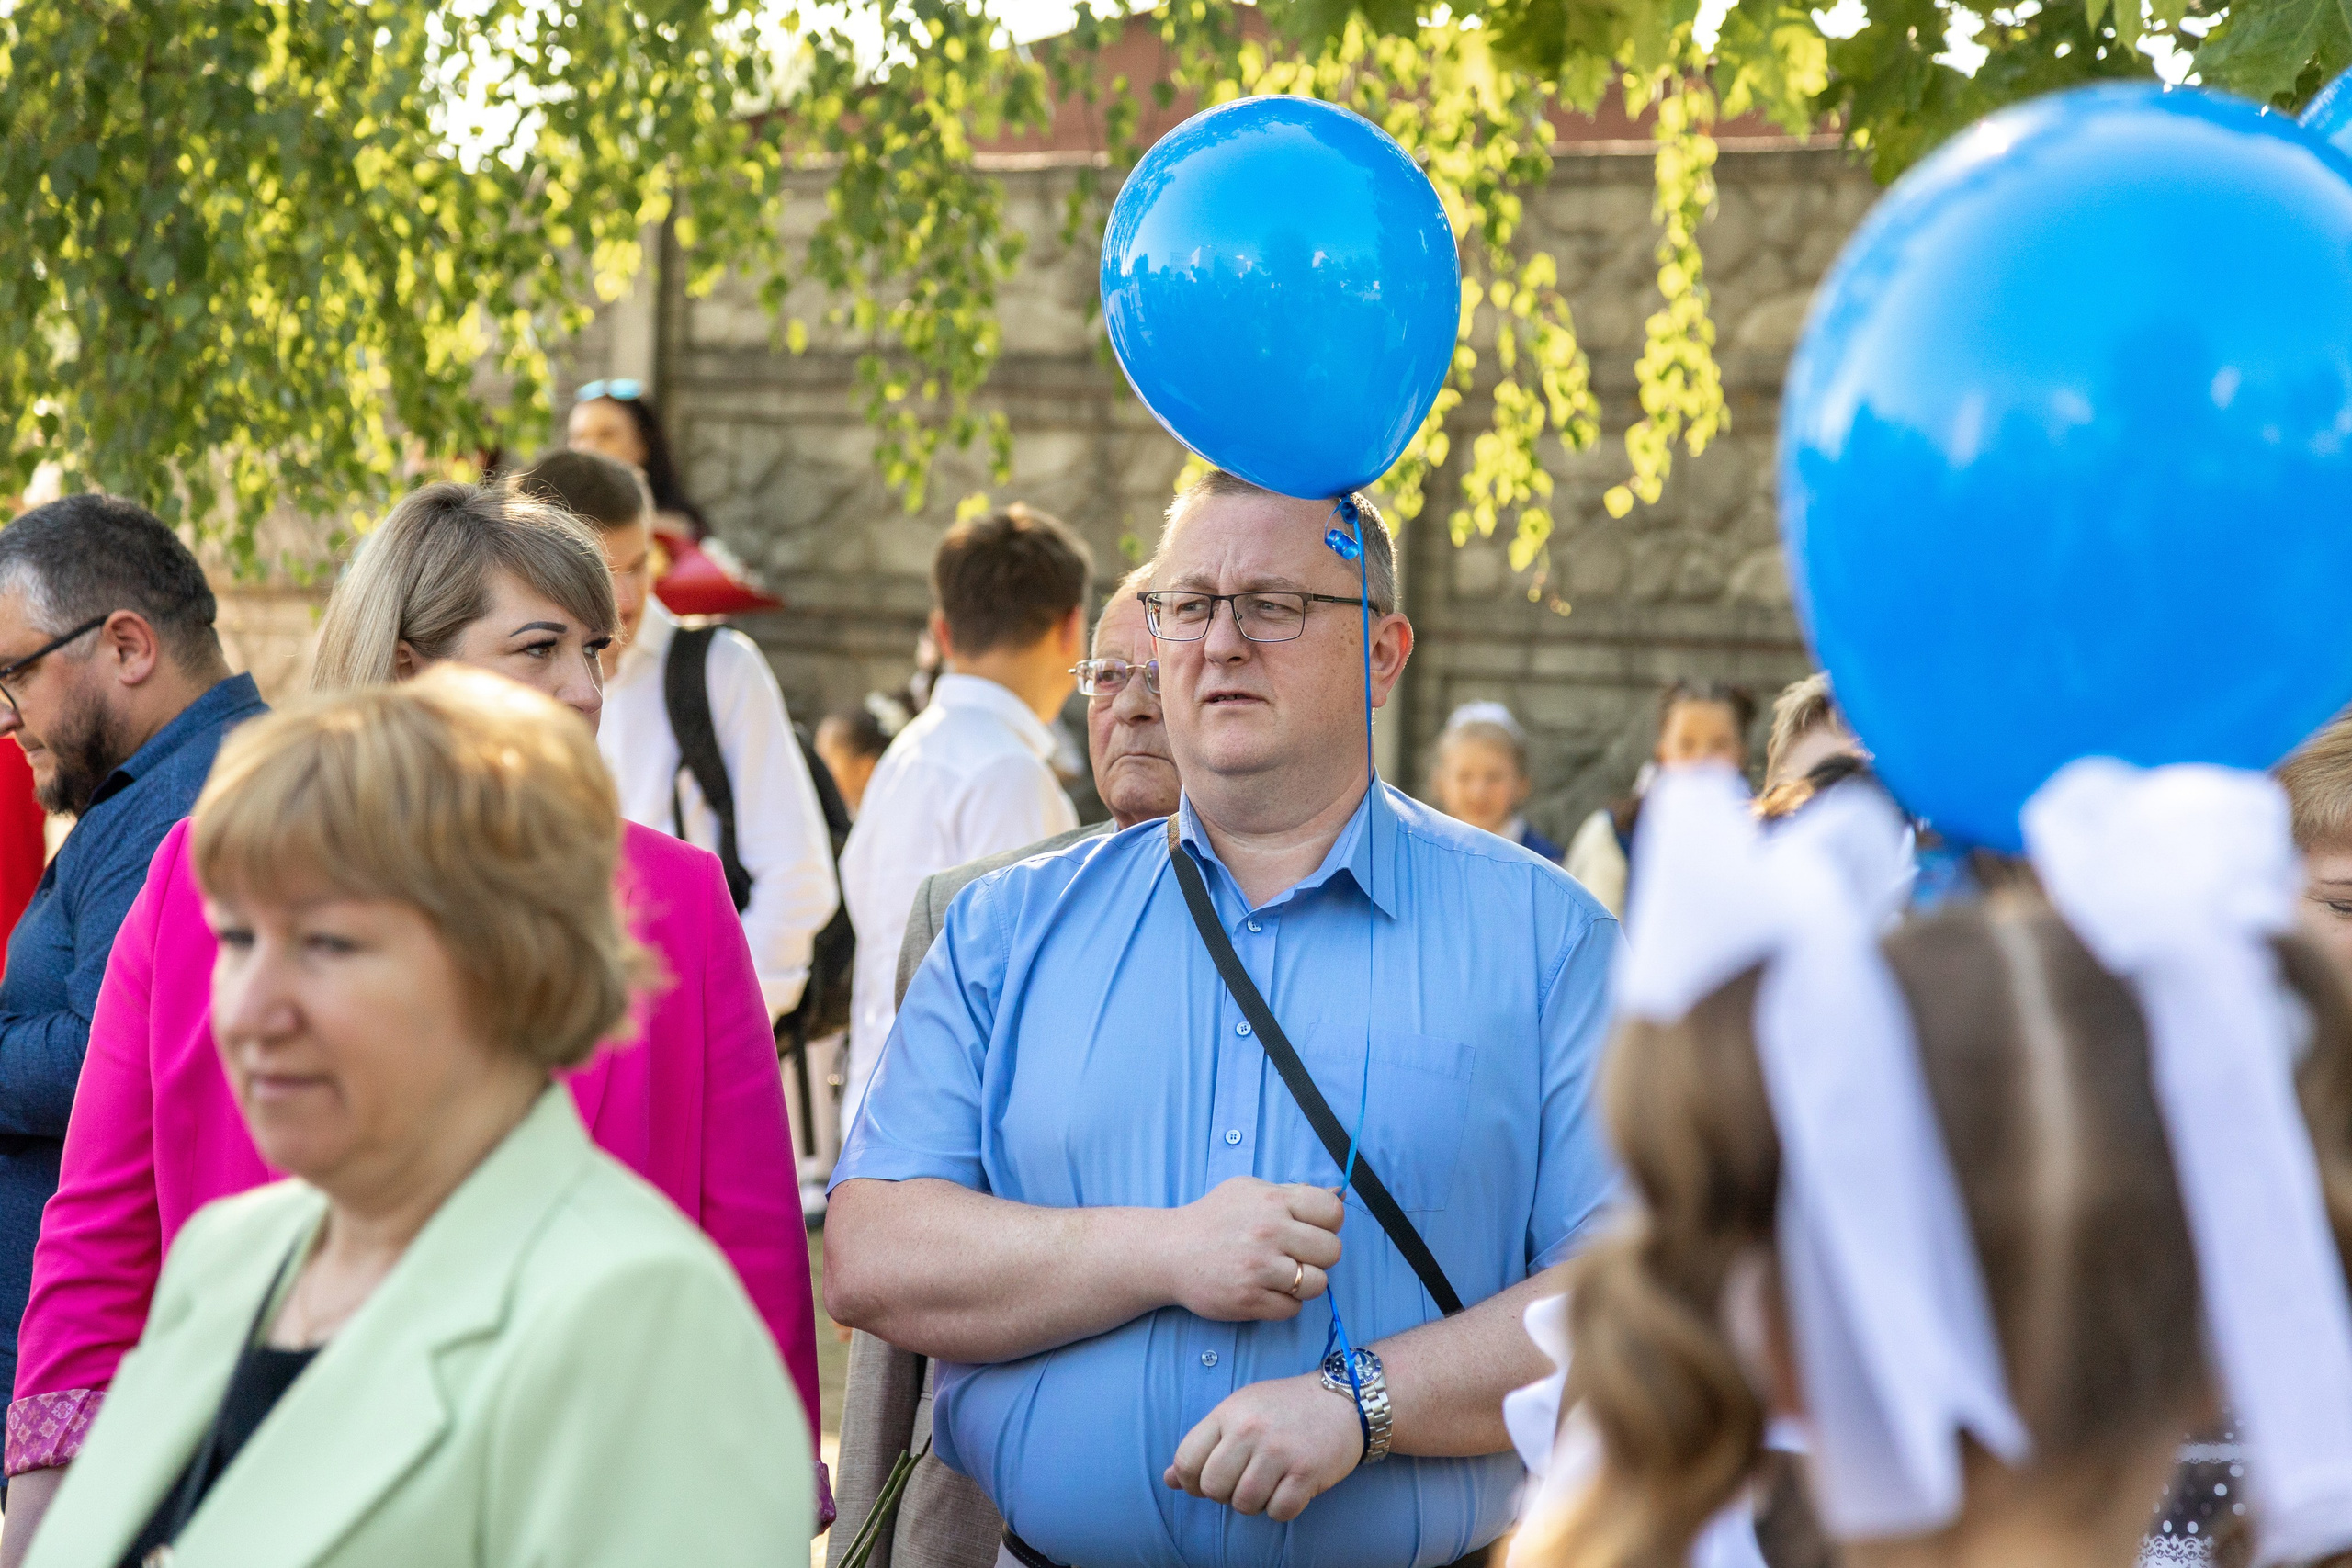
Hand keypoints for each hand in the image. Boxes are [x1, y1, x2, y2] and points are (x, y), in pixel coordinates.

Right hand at [1160, 1177, 1342, 1321]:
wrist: (1170, 1252)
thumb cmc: (1213, 1219)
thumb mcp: (1249, 1189)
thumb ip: (1292, 1192)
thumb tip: (1338, 1196)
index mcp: (1273, 1201)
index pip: (1333, 1213)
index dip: (1328, 1224)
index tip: (1311, 1230)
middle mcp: (1269, 1232)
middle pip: (1332, 1251)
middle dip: (1318, 1256)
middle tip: (1296, 1255)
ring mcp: (1260, 1269)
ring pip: (1317, 1284)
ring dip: (1304, 1283)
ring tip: (1281, 1275)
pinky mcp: (1250, 1300)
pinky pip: (1293, 1309)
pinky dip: (1283, 1303)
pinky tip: (1265, 1290)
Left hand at [1165, 1372, 1363, 1520]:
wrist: (1344, 1398)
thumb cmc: (1285, 1407)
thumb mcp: (1239, 1412)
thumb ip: (1205, 1443)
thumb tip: (1169, 1479)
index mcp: (1229, 1413)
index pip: (1187, 1460)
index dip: (1191, 1481)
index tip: (1207, 1482)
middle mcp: (1250, 1430)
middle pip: (1213, 1488)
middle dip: (1224, 1494)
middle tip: (1244, 1481)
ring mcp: (1279, 1452)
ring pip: (1244, 1504)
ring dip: (1254, 1503)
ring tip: (1268, 1483)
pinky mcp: (1306, 1472)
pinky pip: (1279, 1512)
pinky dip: (1282, 1508)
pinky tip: (1290, 1488)